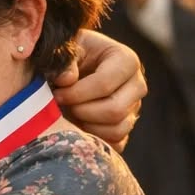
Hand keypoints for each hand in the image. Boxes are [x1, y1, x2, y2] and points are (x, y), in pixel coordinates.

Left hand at [52, 30, 145, 149]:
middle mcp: (137, 84)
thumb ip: (65, 62)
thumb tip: (67, 80)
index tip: (56, 94)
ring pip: (117, 130)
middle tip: (63, 105)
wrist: (74, 67)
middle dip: (82, 111)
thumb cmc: (70, 55)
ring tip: (71, 112)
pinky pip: (116, 144)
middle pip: (115, 110)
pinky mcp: (127, 126)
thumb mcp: (65, 50)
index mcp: (126, 60)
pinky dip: (95, 139)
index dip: (76, 93)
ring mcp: (135, 108)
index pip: (105, 84)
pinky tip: (78, 125)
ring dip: (87, 126)